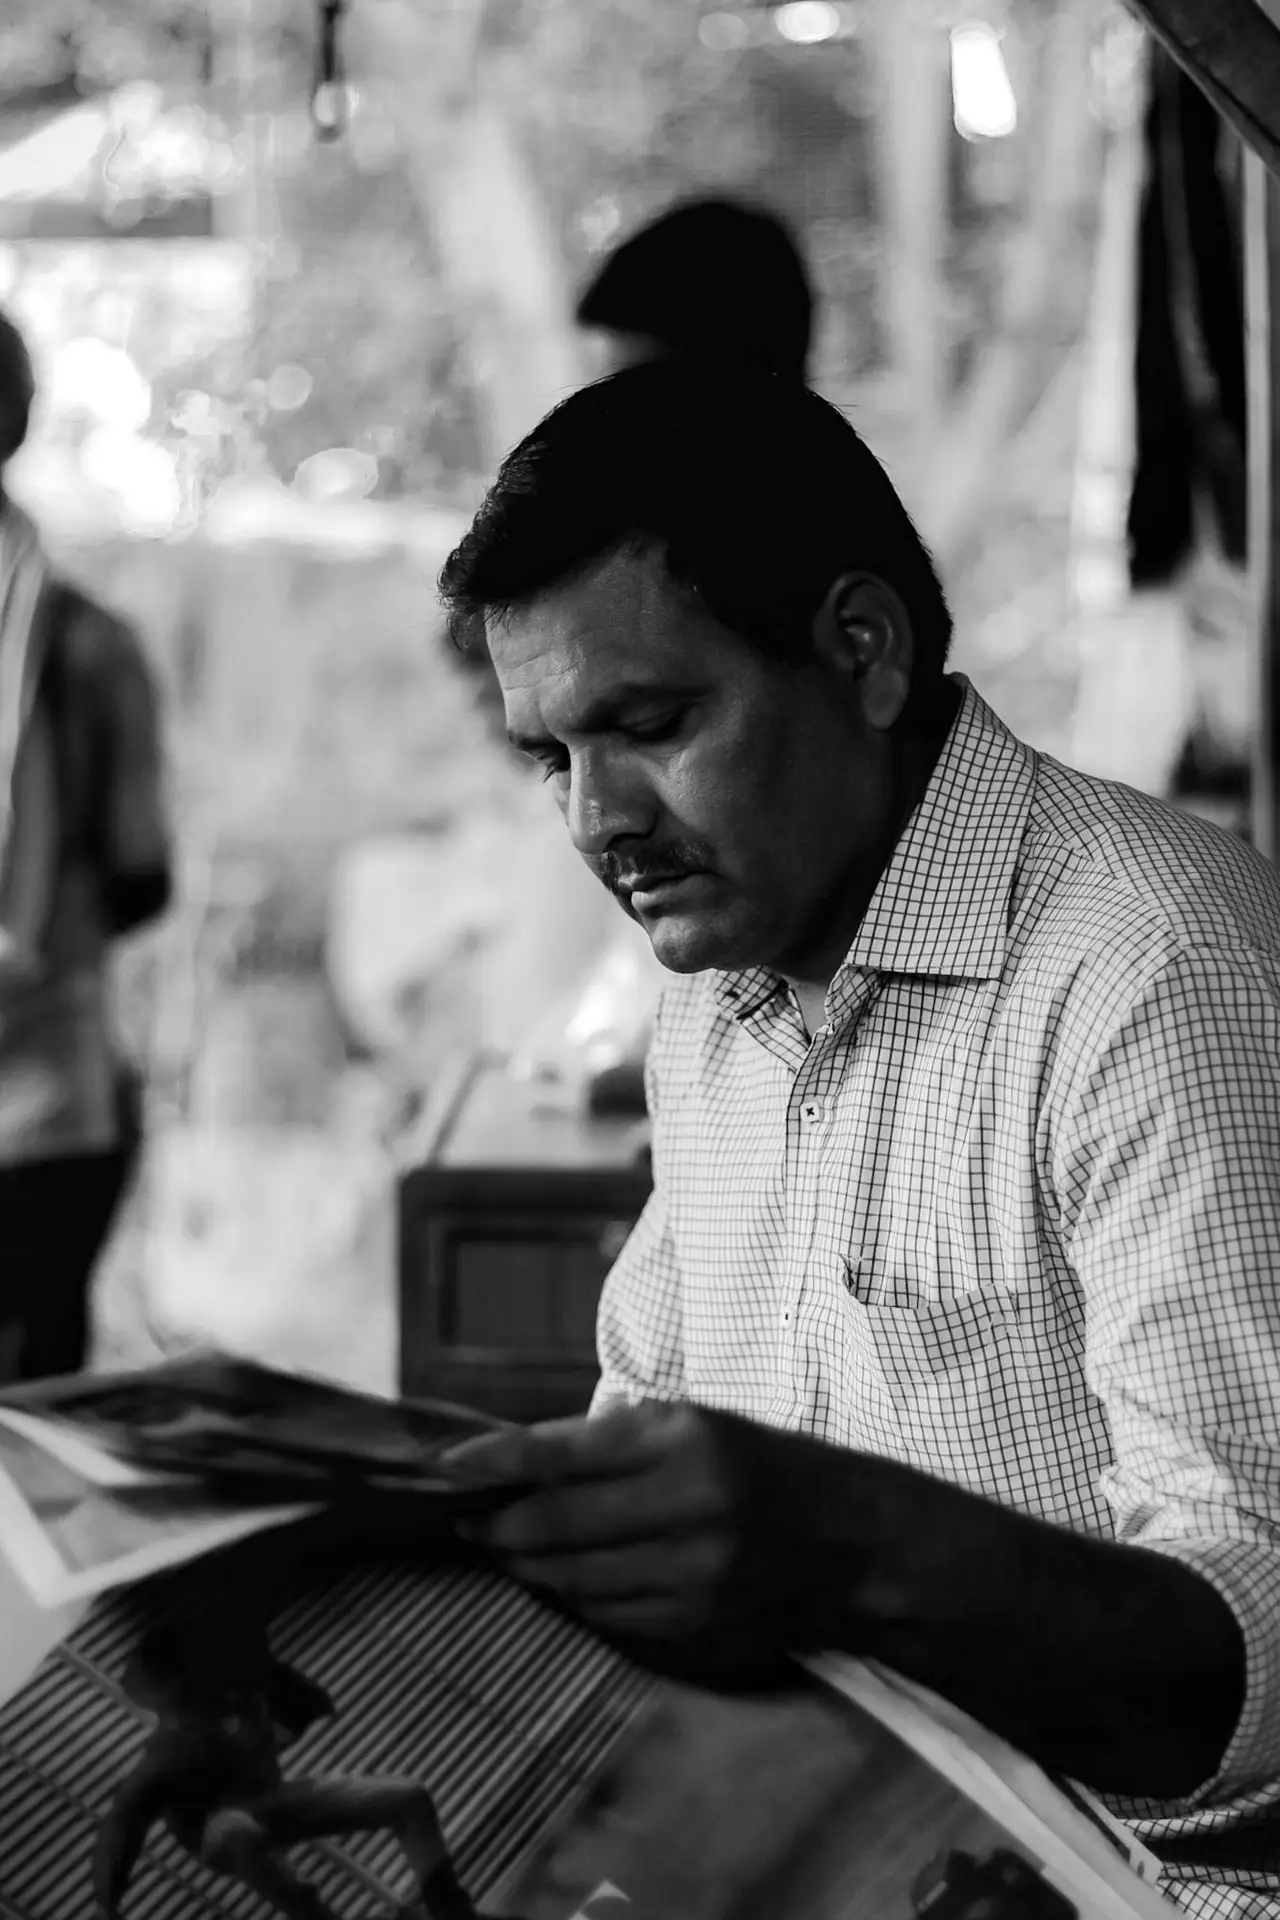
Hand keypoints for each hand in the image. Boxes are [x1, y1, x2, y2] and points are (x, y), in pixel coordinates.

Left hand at [446, 1400, 868, 1681]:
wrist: (848, 1543)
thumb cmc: (758, 1465)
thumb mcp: (694, 1420)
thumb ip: (610, 1435)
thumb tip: (515, 1456)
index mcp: (684, 1442)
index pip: (559, 1452)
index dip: (491, 1462)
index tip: (443, 1467)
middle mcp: (687, 1510)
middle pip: (553, 1525)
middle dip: (497, 1524)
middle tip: (466, 1520)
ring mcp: (691, 1578)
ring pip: (572, 1579)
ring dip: (527, 1565)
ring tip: (504, 1548)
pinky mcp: (695, 1628)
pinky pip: (606, 1617)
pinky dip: (573, 1597)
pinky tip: (560, 1579)